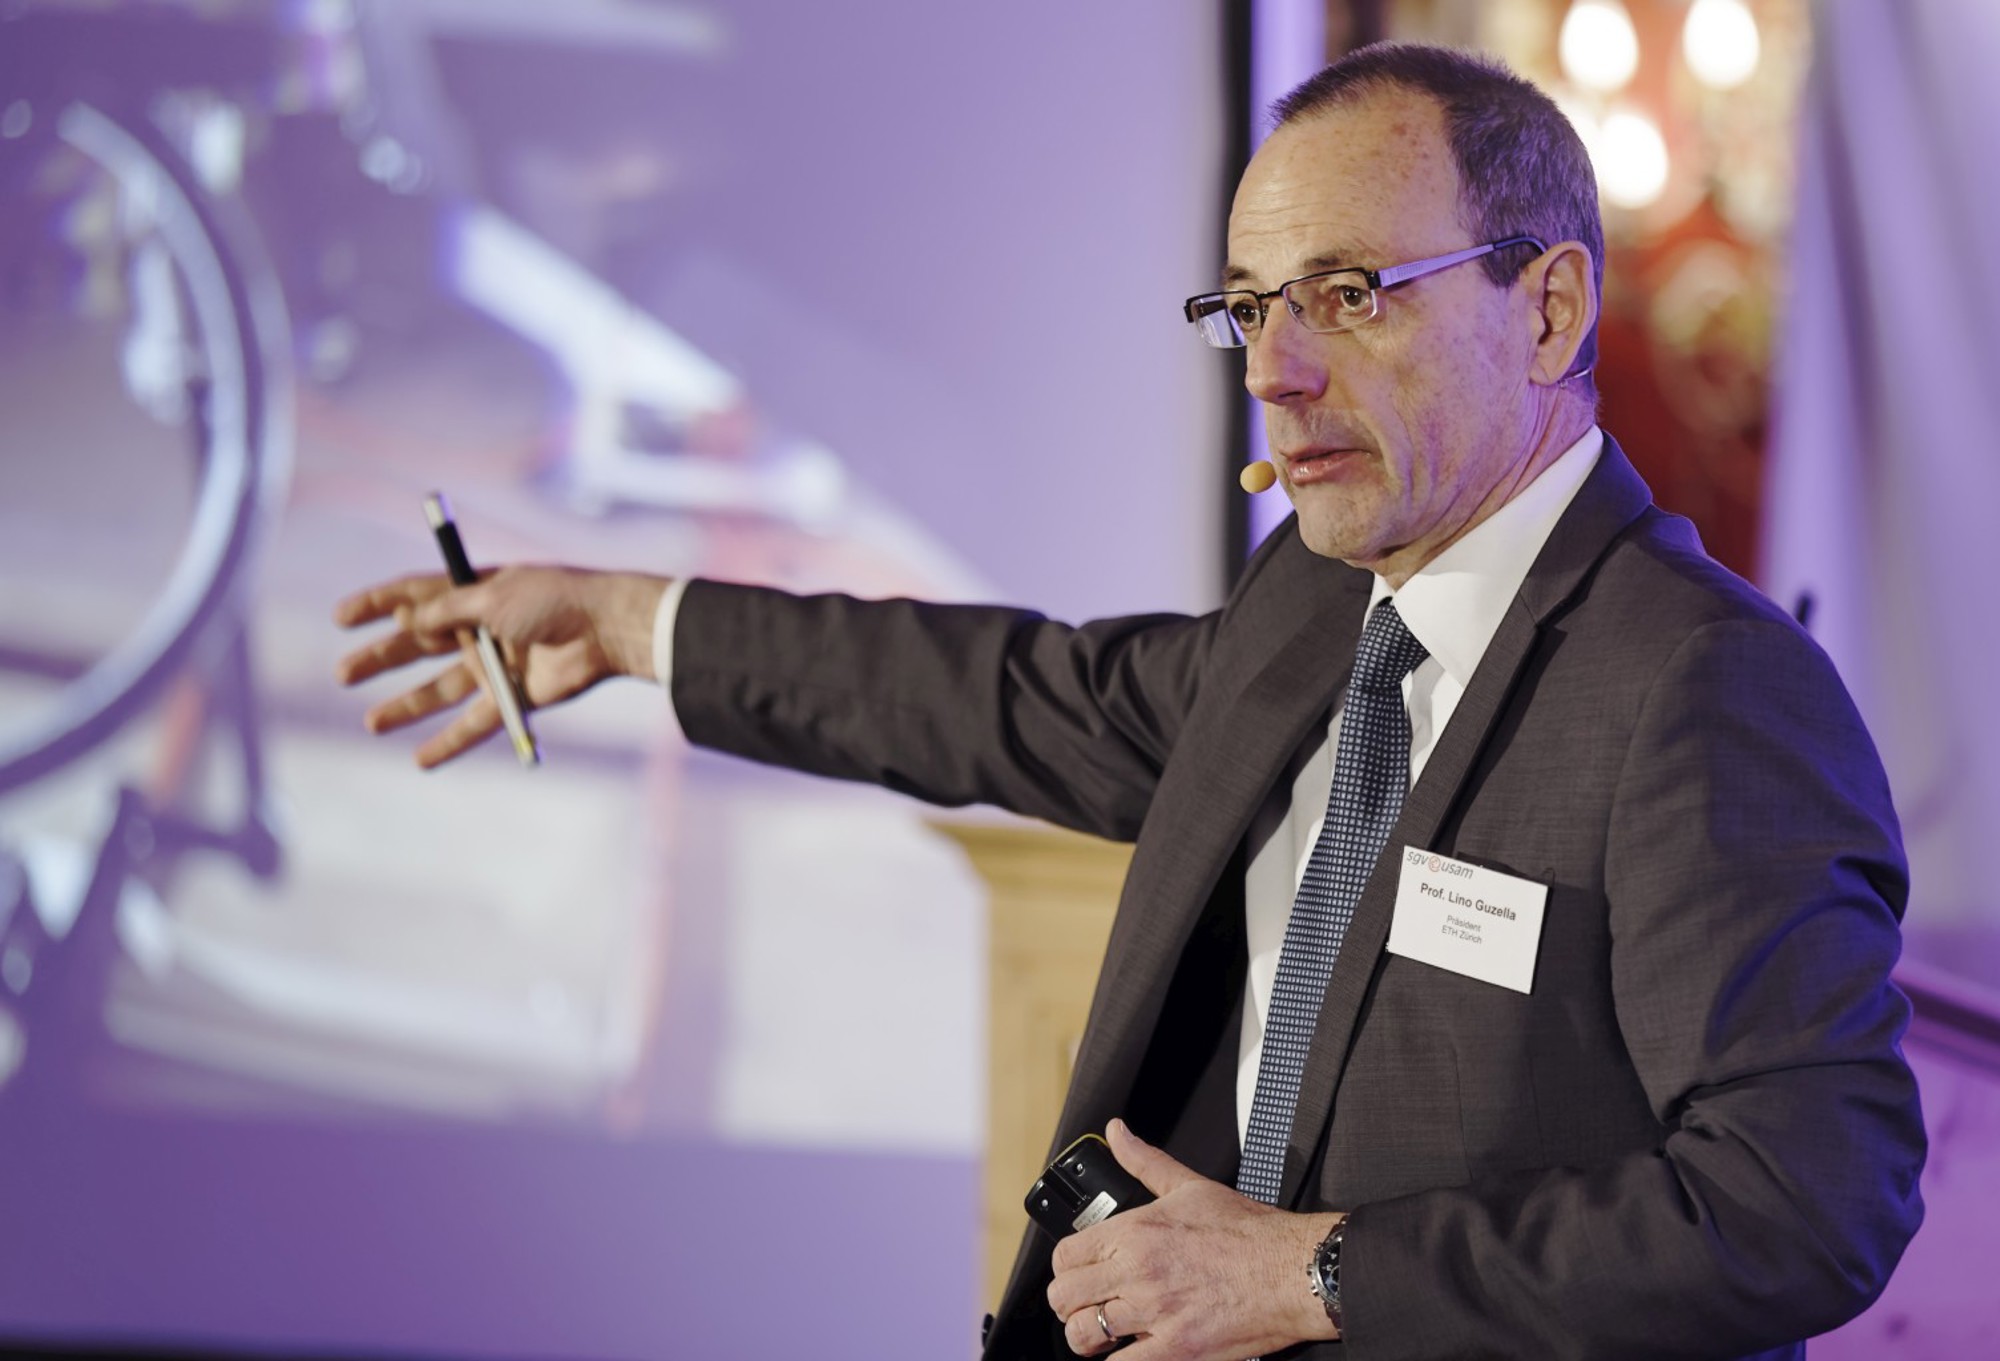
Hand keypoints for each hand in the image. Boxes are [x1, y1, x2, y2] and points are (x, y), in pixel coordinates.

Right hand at [333, 565, 667, 767]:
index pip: (414, 596)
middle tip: (344, 674)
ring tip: (371, 722)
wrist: (605, 629)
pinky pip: (476, 723)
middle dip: (382, 659)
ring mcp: (496, 664)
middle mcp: (480, 629)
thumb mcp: (491, 596)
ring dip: (407, 706)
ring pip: (441, 690)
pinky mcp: (515, 697)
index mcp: (473, 593)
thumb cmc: (553, 599)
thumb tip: (404, 620)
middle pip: (419, 647)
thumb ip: (446, 610)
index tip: (340, 618)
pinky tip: (421, 760)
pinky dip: (450, 743)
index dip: (376, 605)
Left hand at [1045, 1119, 1341, 1358]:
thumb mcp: (1189, 1186)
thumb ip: (1144, 1161)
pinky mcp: (1177, 1350)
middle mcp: (1138, 1273)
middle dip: (1069, 1303)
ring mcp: (1156, 1315)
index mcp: (1135, 1232)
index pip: (1065, 1256)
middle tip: (1086, 1304)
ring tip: (1102, 1333)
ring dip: (1086, 1336)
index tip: (1078, 1272)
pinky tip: (1129, 1352)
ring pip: (1084, 1334)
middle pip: (1064, 1297)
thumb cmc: (1248, 1232)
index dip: (1066, 1267)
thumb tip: (1116, 1132)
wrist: (1292, 1271)